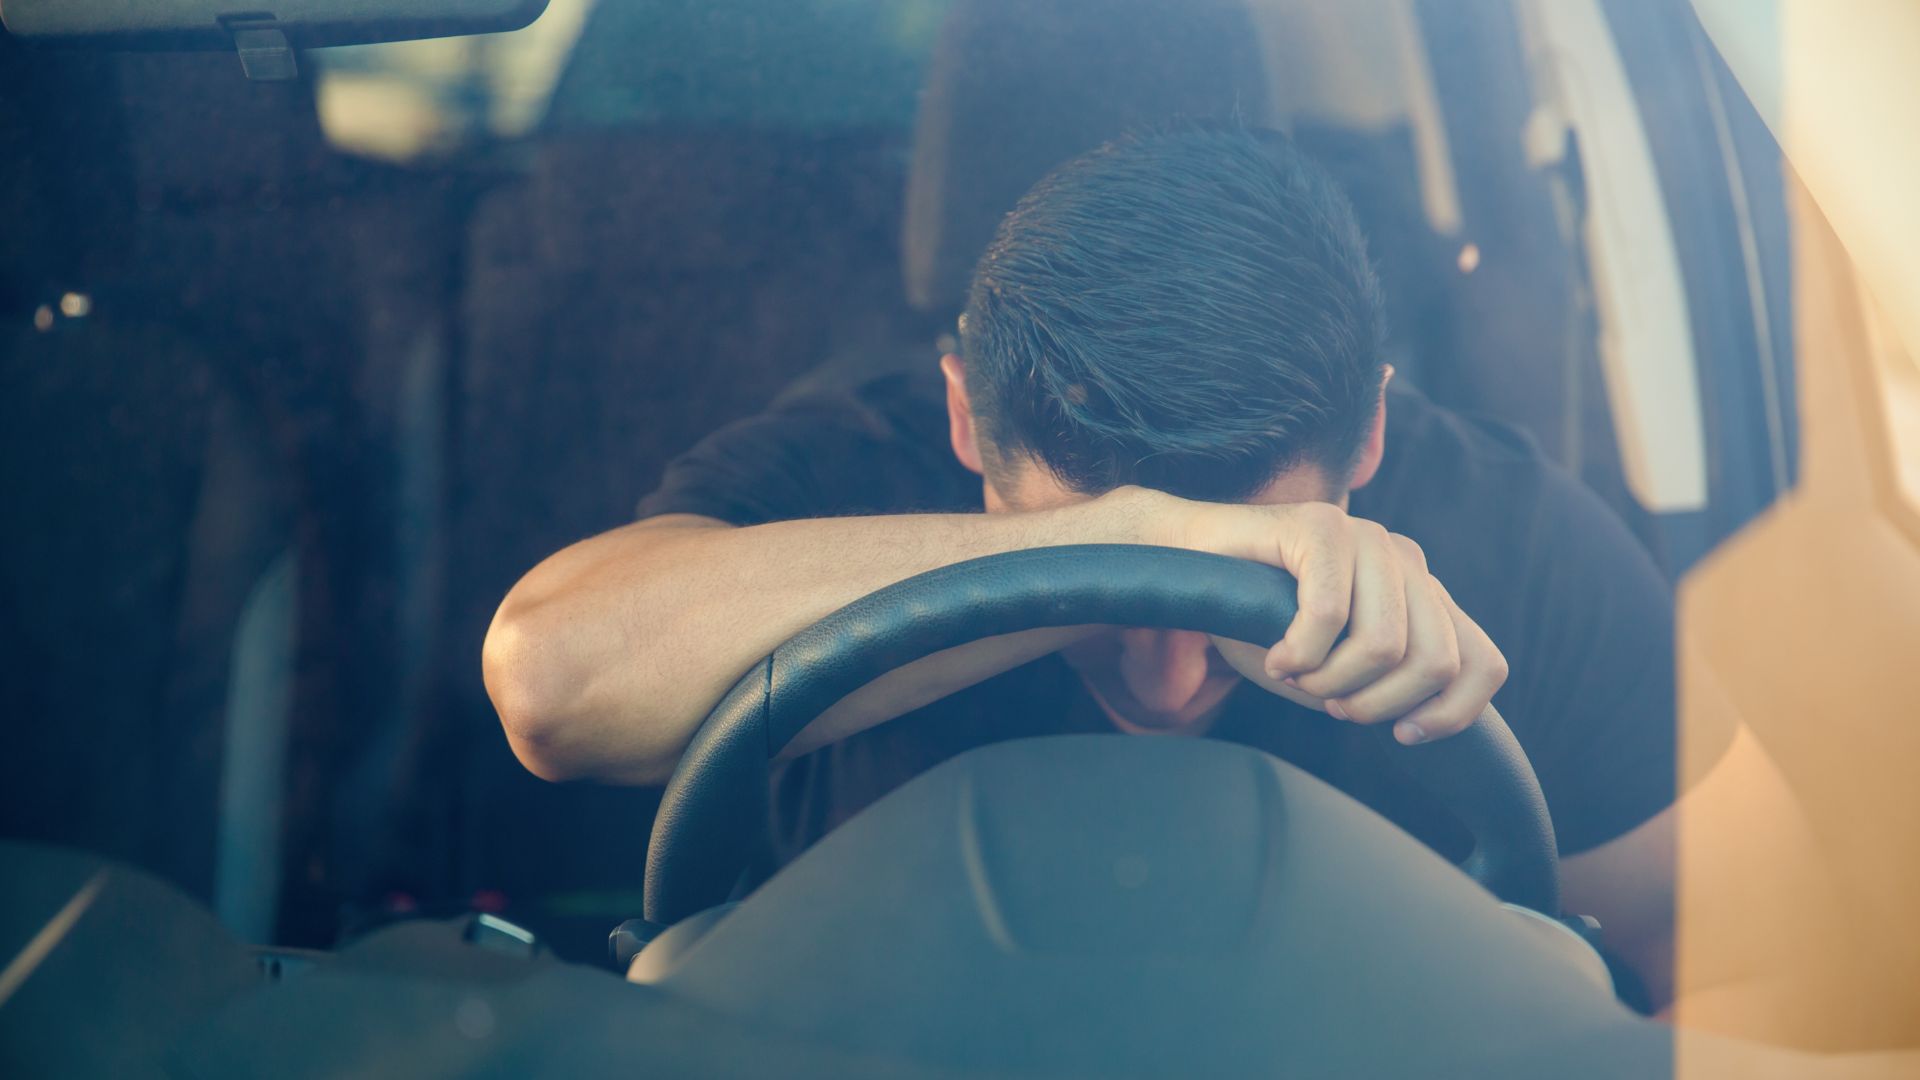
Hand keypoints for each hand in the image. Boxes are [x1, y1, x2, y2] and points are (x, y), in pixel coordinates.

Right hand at [1114, 488, 1508, 743]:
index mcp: (1423, 596)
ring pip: (1384, 644)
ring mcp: (1368, 538)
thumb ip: (1384, 688)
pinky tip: (1274, 653)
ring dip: (1330, 680)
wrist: (1190, 565)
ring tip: (1293, 673)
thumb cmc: (1259, 622)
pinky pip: (1328, 614)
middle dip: (1376, 704)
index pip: (1483, 663)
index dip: (1451, 714)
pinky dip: (1298, 651)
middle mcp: (1407, 561)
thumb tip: (1420, 724)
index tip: (1400, 736)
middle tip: (1327, 703)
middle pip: (1436, 663)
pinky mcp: (1322, 525)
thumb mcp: (1335, 670)